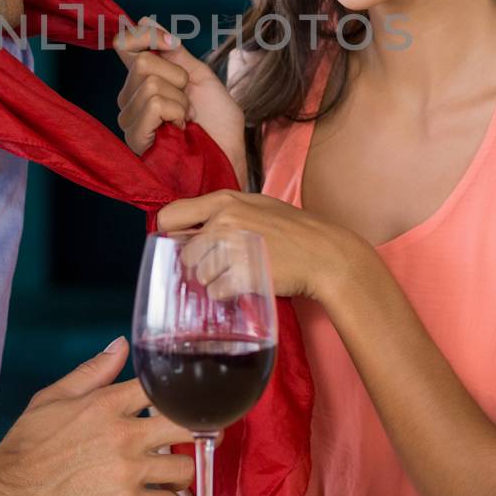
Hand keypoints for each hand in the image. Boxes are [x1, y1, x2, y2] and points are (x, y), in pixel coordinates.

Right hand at [0, 337, 192, 495]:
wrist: (4, 493)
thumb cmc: (26, 446)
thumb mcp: (54, 397)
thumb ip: (93, 371)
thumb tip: (120, 344)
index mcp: (105, 404)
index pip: (161, 389)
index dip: (174, 395)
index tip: (177, 404)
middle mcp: (122, 435)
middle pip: (185, 425)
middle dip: (190, 430)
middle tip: (185, 438)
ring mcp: (126, 472)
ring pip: (183, 468)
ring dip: (177, 471)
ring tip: (164, 473)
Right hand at [114, 18, 245, 185]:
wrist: (230, 158)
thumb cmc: (218, 126)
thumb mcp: (200, 77)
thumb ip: (173, 52)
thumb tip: (144, 19)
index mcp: (144, 81)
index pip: (125, 44)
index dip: (145, 35)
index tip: (171, 42)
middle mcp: (130, 99)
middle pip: (143, 62)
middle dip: (177, 78)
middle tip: (188, 104)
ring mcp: (130, 119)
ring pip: (151, 82)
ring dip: (181, 101)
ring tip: (186, 121)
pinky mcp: (135, 138)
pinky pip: (154, 103)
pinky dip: (176, 112)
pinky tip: (179, 130)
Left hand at [157, 190, 364, 302]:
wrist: (325, 253)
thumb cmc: (294, 230)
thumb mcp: (257, 204)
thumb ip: (222, 210)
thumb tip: (190, 227)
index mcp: (224, 200)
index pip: (170, 215)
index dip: (170, 234)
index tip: (180, 245)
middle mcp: (224, 221)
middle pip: (185, 254)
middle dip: (199, 265)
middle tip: (222, 267)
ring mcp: (232, 248)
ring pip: (200, 276)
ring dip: (215, 282)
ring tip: (239, 276)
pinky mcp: (242, 275)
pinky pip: (216, 293)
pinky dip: (227, 295)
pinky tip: (244, 287)